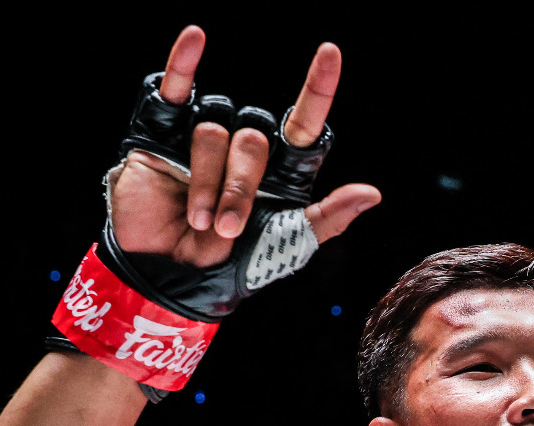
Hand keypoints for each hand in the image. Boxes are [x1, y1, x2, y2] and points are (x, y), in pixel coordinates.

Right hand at [109, 26, 380, 267]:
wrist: (173, 279)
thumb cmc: (233, 267)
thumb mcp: (288, 246)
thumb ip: (327, 218)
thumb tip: (373, 193)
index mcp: (280, 172)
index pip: (304, 123)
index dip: (318, 89)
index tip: (330, 54)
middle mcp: (244, 150)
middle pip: (254, 138)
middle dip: (239, 187)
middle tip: (225, 228)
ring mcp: (205, 139)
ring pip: (216, 129)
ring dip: (209, 180)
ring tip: (197, 218)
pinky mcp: (161, 134)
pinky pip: (176, 89)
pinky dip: (183, 63)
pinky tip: (196, 38)